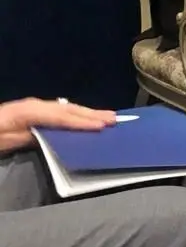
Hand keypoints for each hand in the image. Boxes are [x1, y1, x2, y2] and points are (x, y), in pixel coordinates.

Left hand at [0, 98, 115, 152]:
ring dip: (87, 113)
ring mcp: (31, 108)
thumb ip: (28, 136)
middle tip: (114, 118)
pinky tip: (84, 120)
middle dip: (91, 114)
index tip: (101, 126)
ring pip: (64, 109)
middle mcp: (32, 106)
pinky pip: (58, 114)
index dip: (81, 121)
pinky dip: (75, 117)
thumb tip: (55, 132)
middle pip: (66, 109)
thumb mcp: (5, 140)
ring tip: (107, 117)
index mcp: (26, 111)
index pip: (59, 116)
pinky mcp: (30, 115)